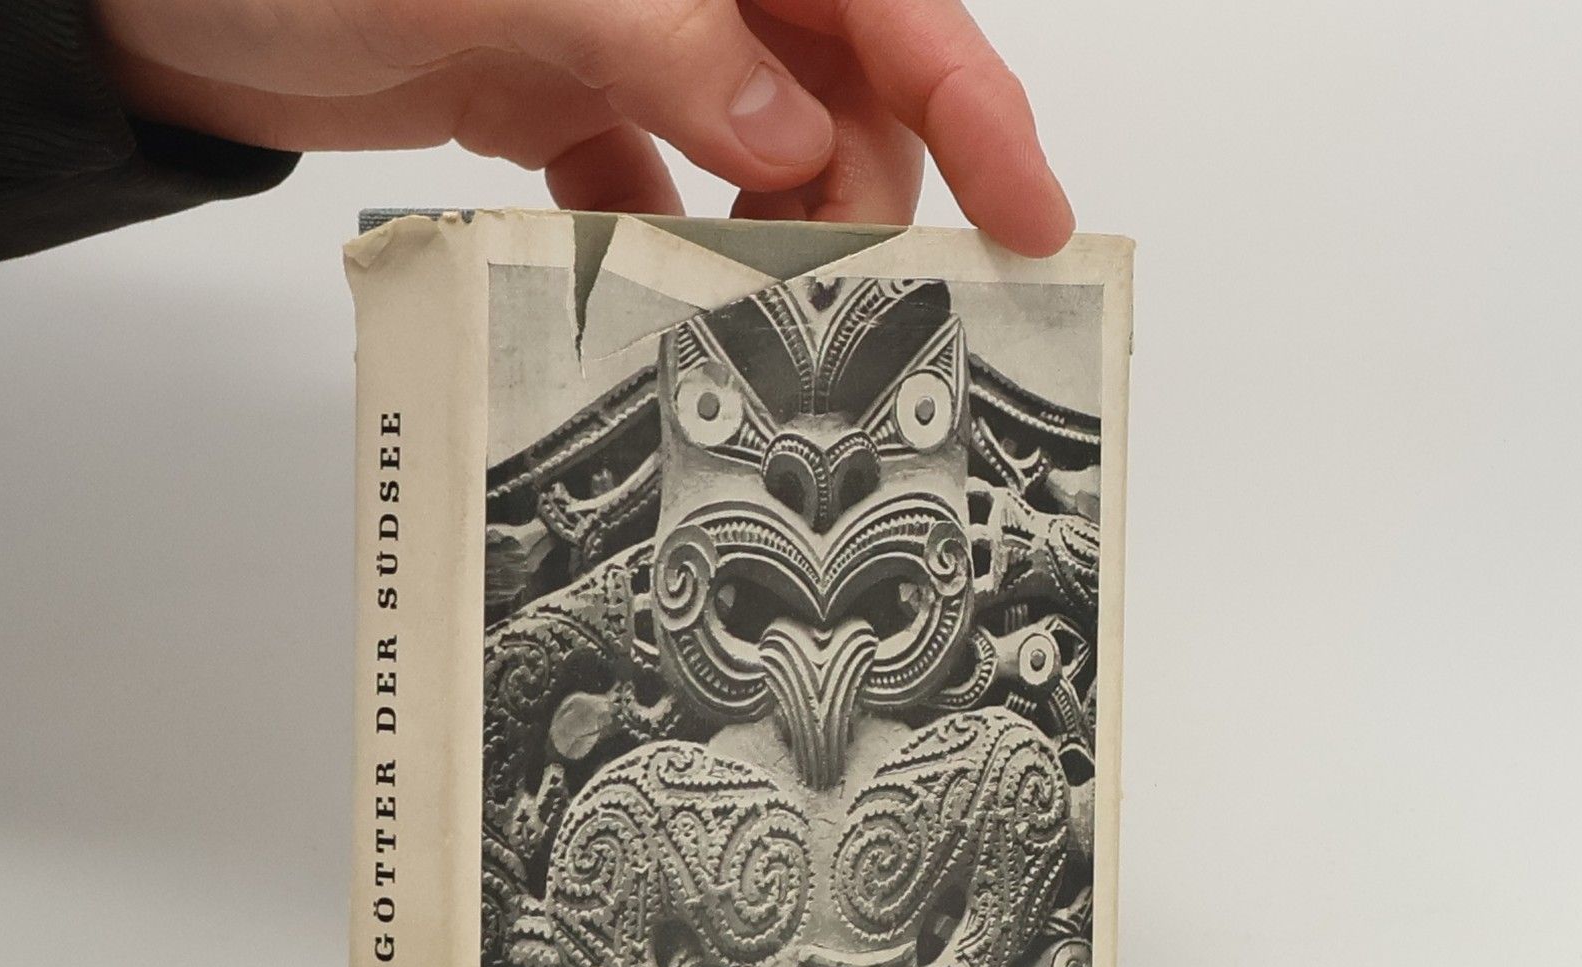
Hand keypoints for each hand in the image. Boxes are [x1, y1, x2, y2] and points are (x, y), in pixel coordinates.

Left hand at [91, 0, 1073, 253]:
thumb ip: (654, 28)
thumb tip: (775, 115)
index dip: (971, 101)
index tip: (1033, 213)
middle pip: (833, 80)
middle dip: (860, 196)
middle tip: (853, 312)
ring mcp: (613, 29)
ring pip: (751, 142)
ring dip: (765, 235)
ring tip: (756, 322)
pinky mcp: (548, 96)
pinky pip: (644, 178)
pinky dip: (655, 241)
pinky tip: (643, 291)